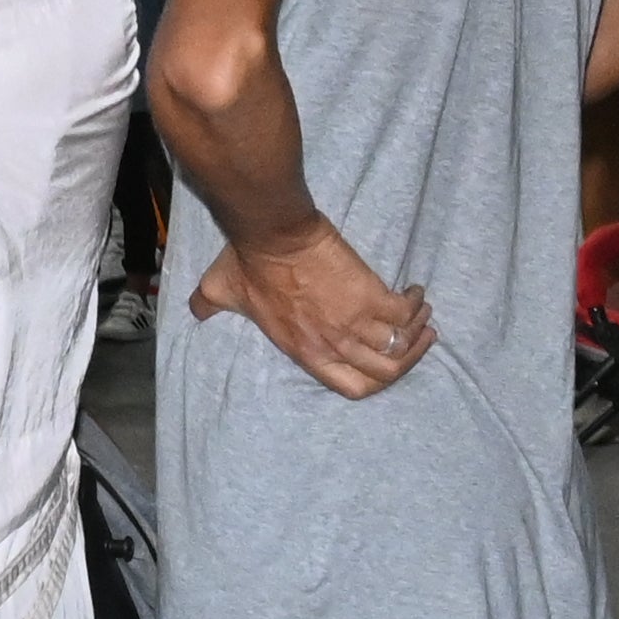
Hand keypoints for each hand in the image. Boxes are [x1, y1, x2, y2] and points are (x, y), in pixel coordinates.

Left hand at [195, 212, 432, 396]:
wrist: (270, 231)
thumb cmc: (247, 260)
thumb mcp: (223, 291)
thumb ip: (209, 306)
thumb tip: (194, 310)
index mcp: (305, 351)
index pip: (350, 387)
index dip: (373, 383)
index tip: (383, 367)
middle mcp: (333, 344)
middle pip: (385, 373)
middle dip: (407, 362)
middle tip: (417, 342)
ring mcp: (353, 322)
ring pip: (400, 347)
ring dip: (418, 334)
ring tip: (424, 316)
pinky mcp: (369, 295)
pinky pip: (404, 313)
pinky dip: (415, 305)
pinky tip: (416, 292)